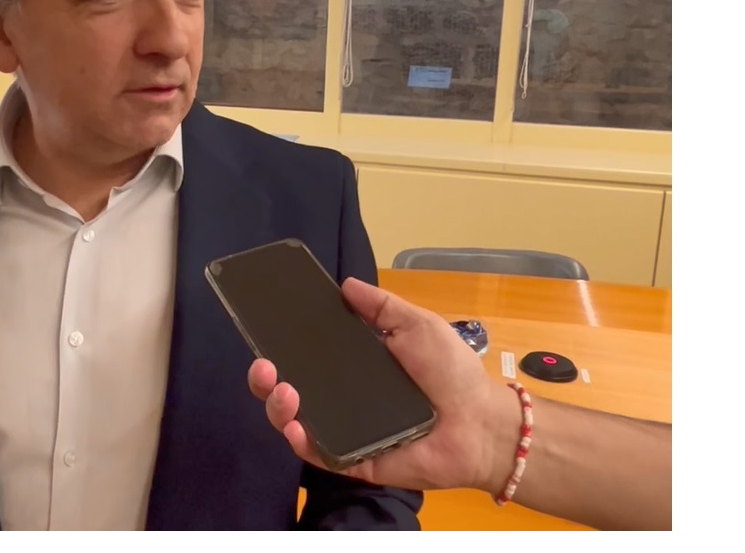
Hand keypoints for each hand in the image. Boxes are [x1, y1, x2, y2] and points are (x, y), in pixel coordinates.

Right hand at [247, 277, 518, 492]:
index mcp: (355, 367)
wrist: (481, 423)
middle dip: (265, 379)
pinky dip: (301, 441)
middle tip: (263, 366)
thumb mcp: (418, 326)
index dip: (282, 346)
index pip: (306, 357)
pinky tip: (295, 426)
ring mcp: (345, 431)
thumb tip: (344, 284)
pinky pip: (319, 454)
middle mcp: (343, 398)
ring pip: (295, 421)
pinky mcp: (353, 460)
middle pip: (288, 390)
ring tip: (285, 391)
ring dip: (278, 406)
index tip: (265, 333)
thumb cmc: (452, 372)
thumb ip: (381, 306)